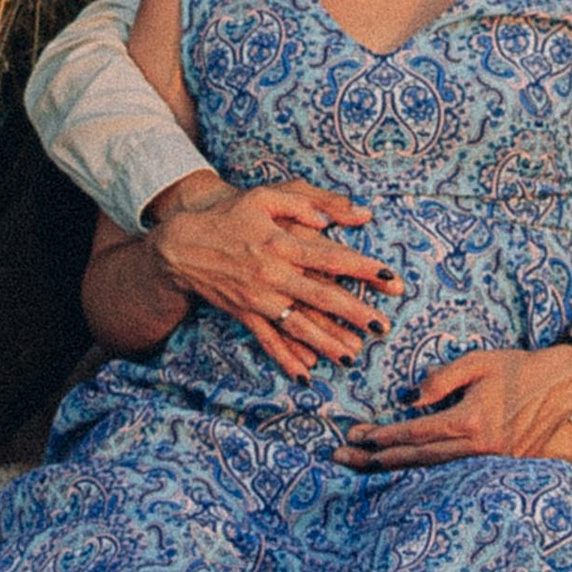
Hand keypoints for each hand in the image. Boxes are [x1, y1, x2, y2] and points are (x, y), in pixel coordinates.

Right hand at [144, 173, 401, 383]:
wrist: (181, 246)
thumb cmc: (228, 216)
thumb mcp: (264, 196)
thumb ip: (304, 201)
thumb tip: (338, 216)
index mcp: (281, 243)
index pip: (331, 257)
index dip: (362, 268)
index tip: (390, 277)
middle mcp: (273, 275)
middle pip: (321, 297)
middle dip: (354, 312)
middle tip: (382, 326)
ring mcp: (258, 299)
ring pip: (298, 325)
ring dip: (327, 342)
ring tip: (354, 356)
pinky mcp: (244, 315)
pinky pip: (269, 341)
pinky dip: (286, 359)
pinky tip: (306, 375)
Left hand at [334, 346, 571, 468]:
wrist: (562, 385)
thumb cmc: (517, 368)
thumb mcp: (478, 362)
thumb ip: (442, 378)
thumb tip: (411, 400)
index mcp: (471, 421)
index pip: (415, 433)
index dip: (382, 435)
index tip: (356, 434)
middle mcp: (479, 449)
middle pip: (416, 460)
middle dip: (375, 460)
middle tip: (342, 458)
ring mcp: (490, 463)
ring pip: (432, 472)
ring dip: (394, 471)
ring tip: (362, 468)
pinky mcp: (498, 469)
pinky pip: (452, 474)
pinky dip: (423, 475)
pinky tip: (402, 474)